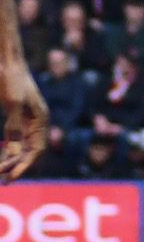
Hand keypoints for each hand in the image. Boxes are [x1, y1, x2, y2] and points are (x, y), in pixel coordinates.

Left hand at [0, 65, 49, 181]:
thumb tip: (14, 150)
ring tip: (0, 172)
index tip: (10, 177)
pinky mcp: (15, 117)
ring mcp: (25, 120)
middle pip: (30, 152)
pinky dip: (8, 150)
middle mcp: (35, 122)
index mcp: (40, 120)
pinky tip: (2, 157)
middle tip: (3, 181)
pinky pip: (14, 139)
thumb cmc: (11, 79)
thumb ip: (13, 126)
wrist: (6, 60)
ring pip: (21, 147)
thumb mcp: (12, 103)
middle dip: (17, 166)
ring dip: (11, 160)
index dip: (24, 166)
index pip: (37, 150)